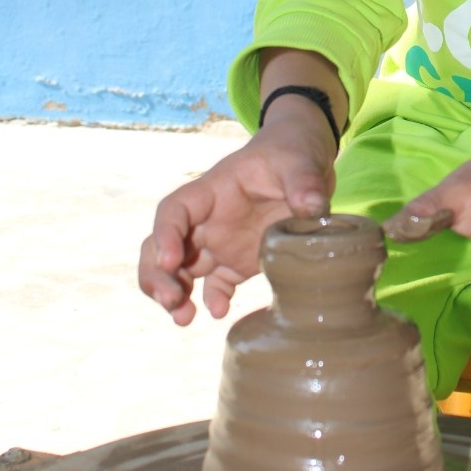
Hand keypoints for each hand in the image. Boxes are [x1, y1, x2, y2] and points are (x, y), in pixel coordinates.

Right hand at [139, 110, 336, 324]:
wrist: (308, 163)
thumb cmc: (293, 152)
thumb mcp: (300, 160)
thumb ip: (303, 182)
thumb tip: (313, 208)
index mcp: (213, 190)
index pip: (174, 210)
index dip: (165, 234)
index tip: (170, 260)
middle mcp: (208, 219)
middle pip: (163, 245)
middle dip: (157, 274)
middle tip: (171, 301)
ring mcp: (221, 242)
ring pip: (181, 270)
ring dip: (175, 293)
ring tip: (184, 319)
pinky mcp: (239, 261)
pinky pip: (216, 284)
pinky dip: (213, 299)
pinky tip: (219, 312)